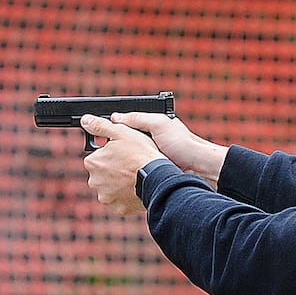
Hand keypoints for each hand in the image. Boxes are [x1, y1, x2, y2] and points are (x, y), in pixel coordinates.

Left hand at [80, 114, 163, 215]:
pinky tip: (136, 189)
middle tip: (130, 165)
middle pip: (103, 174)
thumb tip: (85, 120)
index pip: (98, 157)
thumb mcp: (121, 133)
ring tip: (134, 177)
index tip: (123, 154)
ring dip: (119, 184)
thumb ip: (100, 126)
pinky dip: (126, 196)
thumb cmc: (141, 154)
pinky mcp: (118, 208)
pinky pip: (120, 201)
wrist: (158, 178)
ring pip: (110, 188)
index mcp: (93, 163)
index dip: (112, 154)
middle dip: (113, 170)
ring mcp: (106, 197)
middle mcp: (94, 182)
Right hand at [107, 111, 226, 184]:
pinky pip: (133, 173)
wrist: (199, 168)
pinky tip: (120, 176)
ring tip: (109, 165)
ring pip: (125, 160)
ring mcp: (149, 159)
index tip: (96, 134)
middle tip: (100, 152)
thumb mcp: (159, 124)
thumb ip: (137, 119)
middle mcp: (148, 142)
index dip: (111, 130)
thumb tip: (114, 117)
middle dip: (112, 149)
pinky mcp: (151, 173)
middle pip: (122, 144)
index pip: (124, 127)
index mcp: (150, 128)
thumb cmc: (183, 143)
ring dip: (118, 163)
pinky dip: (126, 174)